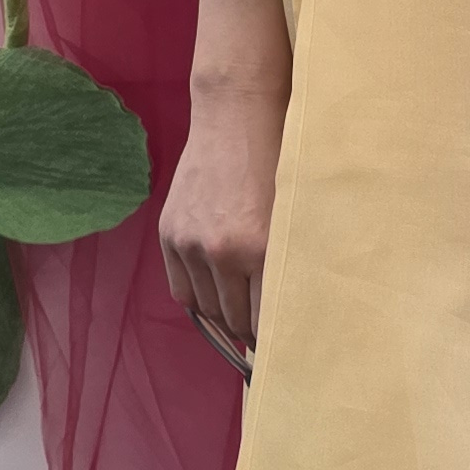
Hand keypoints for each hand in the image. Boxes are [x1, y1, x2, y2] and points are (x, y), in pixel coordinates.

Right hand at [158, 0, 289, 350]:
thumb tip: (298, 313)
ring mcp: (192, 243)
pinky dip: (199, 301)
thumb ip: (294, 262)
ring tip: (245, 317)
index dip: (278, 341)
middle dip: (254, 332)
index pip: (268, 320)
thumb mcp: (298, 214)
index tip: (288, 353)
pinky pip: (182, 290)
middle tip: (269, 339)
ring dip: (227, 318)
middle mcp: (223, 251)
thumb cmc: (282, 163)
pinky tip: (217, 298)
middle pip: (237, 320)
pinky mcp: (172, 233)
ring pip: (209, 309)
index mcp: (262, 248)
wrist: (238, 117)